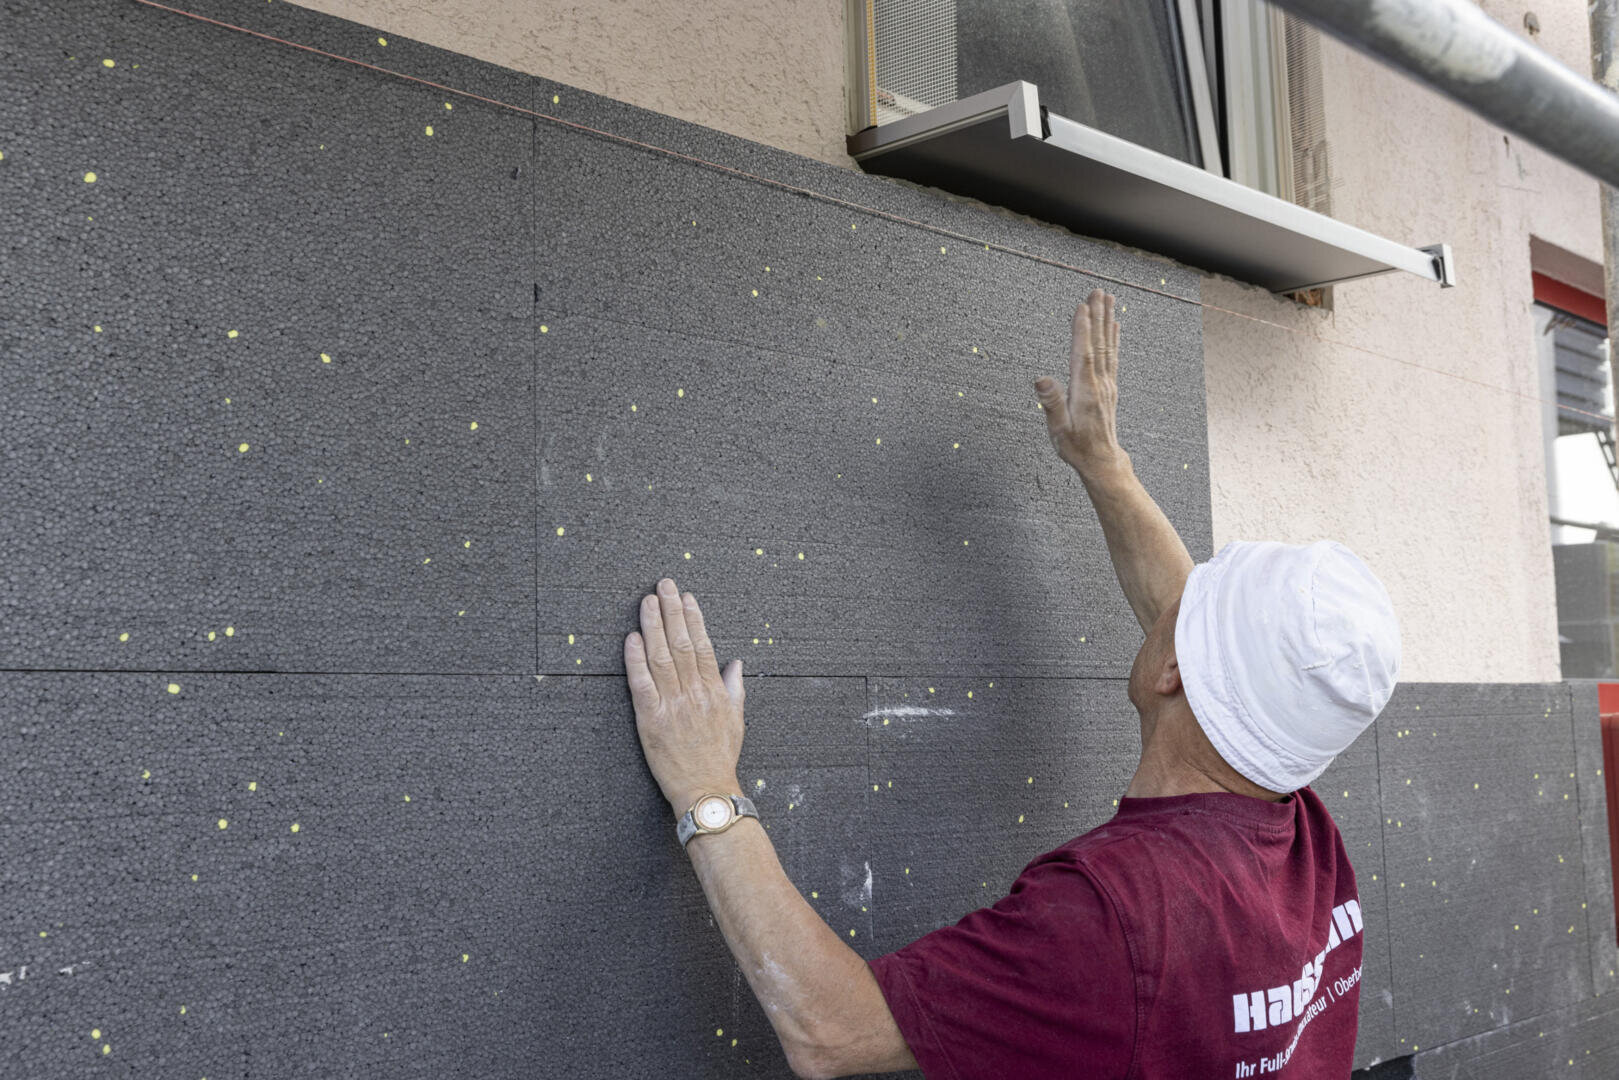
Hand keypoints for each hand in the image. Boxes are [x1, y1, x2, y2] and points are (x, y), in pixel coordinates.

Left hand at [625, 577, 746, 814]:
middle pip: (681, 643)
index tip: (686, 597)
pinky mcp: (651, 720)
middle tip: (664, 585)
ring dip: (653, 625)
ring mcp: (672, 705)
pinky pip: (642, 684)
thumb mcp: (737, 720)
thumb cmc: (720, 757)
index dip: (693, 618)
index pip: (703, 645)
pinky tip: (631, 638)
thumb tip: (735, 663)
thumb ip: (734, 688)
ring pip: (661, 657)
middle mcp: (694, 693)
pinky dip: (635, 660)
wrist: (705, 790)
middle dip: (672, 611)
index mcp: (715, 691)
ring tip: (647, 601)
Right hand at [1035, 288, 1125, 471]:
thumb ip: (1051, 403)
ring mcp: (1107, 384)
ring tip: (1108, 300)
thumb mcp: (1058, 429)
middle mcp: (1099, 383)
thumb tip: (1041, 379)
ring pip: (1107, 346)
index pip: (1083, 353)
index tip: (1082, 306)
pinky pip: (1112, 356)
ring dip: (1107, 321)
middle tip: (1098, 291)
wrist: (1101, 460)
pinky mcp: (1109, 387)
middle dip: (1097, 316)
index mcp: (1085, 390)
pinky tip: (1115, 326)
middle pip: (1098, 343)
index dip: (1082, 329)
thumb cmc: (1076, 447)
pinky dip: (1113, 338)